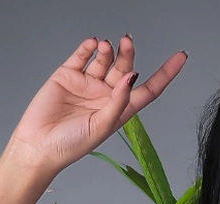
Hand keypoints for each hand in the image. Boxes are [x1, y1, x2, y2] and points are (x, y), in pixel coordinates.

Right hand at [6, 35, 186, 182]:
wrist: (39, 145)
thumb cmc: (70, 145)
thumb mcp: (101, 127)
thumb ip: (118, 102)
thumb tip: (132, 76)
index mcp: (119, 110)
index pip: (148, 89)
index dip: (165, 74)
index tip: (181, 57)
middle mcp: (105, 95)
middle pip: (125, 68)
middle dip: (128, 54)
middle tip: (126, 41)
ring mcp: (87, 84)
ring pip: (105, 59)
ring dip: (108, 50)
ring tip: (105, 45)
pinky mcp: (68, 74)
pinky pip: (82, 55)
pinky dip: (88, 46)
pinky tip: (93, 43)